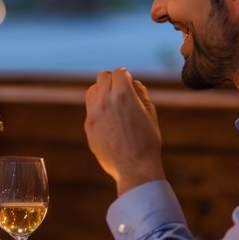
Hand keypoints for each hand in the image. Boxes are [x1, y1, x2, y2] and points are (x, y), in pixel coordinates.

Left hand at [84, 68, 165, 194]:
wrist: (134, 167)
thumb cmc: (147, 140)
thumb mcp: (150, 113)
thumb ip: (141, 93)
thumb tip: (132, 82)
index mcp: (123, 95)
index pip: (119, 72)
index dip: (126, 76)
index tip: (129, 83)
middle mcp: (105, 101)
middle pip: (103, 77)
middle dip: (113, 80)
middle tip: (121, 89)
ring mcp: (94, 114)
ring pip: (92, 90)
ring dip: (102, 91)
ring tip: (112, 102)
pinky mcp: (88, 126)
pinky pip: (90, 109)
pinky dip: (98, 108)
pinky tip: (109, 119)